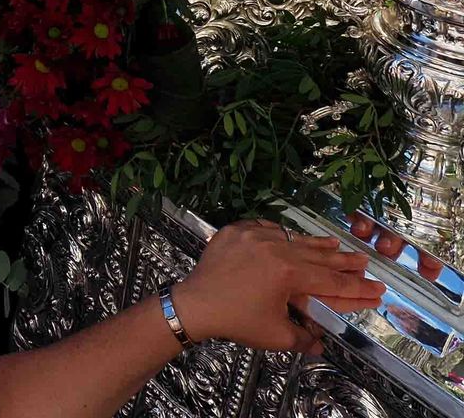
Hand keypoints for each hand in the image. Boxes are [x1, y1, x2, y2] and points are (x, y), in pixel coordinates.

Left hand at [175, 220, 383, 353]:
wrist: (194, 304)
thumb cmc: (236, 320)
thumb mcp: (276, 335)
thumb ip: (304, 339)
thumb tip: (320, 345)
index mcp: (288, 272)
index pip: (330, 282)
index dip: (356, 288)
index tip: (377, 289)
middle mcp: (273, 248)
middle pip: (316, 255)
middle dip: (343, 262)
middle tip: (364, 262)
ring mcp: (252, 235)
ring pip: (292, 239)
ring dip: (315, 244)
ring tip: (336, 245)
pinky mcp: (235, 231)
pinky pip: (265, 228)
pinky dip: (281, 234)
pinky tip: (291, 237)